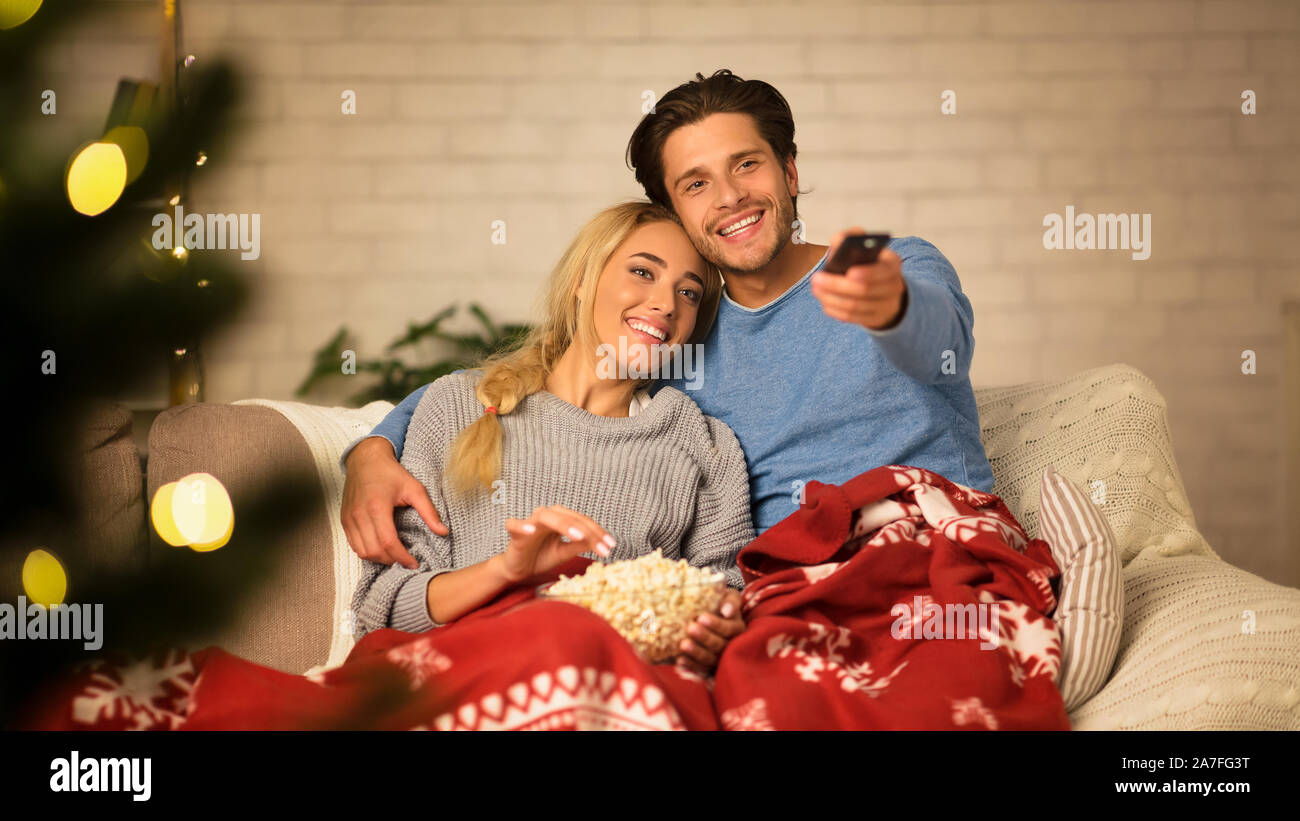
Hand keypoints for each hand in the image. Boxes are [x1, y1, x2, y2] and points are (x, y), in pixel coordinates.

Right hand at [341, 437, 446, 568]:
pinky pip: (354, 545)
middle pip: (374, 551)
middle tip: (406, 561)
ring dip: (379, 559)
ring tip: (395, 556)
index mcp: (377, 507)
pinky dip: (367, 551)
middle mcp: (359, 515)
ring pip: (362, 551)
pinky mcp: (344, 520)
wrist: (365, 459)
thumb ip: (429, 512)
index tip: (414, 563)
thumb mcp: (414, 488)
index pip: (388, 543)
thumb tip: (443, 532)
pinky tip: (381, 549)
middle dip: (392, 561)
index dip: (402, 557)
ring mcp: (349, 518)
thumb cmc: (390, 473)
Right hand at [499, 506, 614, 584]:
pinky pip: (516, 525)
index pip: (582, 521)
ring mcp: (530, 522)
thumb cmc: (541, 557)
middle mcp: (547, 516)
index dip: (598, 532)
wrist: (519, 569)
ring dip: (563, 524)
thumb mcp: (564, 553)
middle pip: (569, 517)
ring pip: (546, 516)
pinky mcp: (515, 532)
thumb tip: (600, 542)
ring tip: (578, 536)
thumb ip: (579, 545)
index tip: (611, 545)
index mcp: (560, 519)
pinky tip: (532, 531)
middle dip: (588, 531)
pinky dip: (523, 526)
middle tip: (602, 546)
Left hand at [675, 588, 744, 674]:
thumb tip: (726, 611)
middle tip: (690, 628)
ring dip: (696, 653)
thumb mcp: (729, 596)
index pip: (729, 629)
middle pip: (719, 645)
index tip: (701, 617)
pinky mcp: (709, 667)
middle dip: (704, 637)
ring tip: (683, 645)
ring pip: (710, 659)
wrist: (710, 612)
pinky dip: (690, 665)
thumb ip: (731, 601)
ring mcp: (720, 657)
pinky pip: (701, 669)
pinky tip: (679, 660)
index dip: (716, 624)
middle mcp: (731, 645)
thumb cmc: (719, 602)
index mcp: (737, 628)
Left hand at [811, 226, 906, 330]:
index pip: (884, 270)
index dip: (868, 273)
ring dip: (832, 298)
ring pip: (856, 306)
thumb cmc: (866, 262)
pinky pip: (853, 317)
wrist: (881, 287)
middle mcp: (893, 285)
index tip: (850, 272)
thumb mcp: (862, 247)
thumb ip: (849, 238)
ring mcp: (885, 305)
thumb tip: (839, 240)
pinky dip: (836, 310)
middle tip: (816, 279)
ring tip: (816, 288)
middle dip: (838, 285)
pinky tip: (824, 302)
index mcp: (892, 264)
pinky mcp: (874, 318)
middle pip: (865, 290)